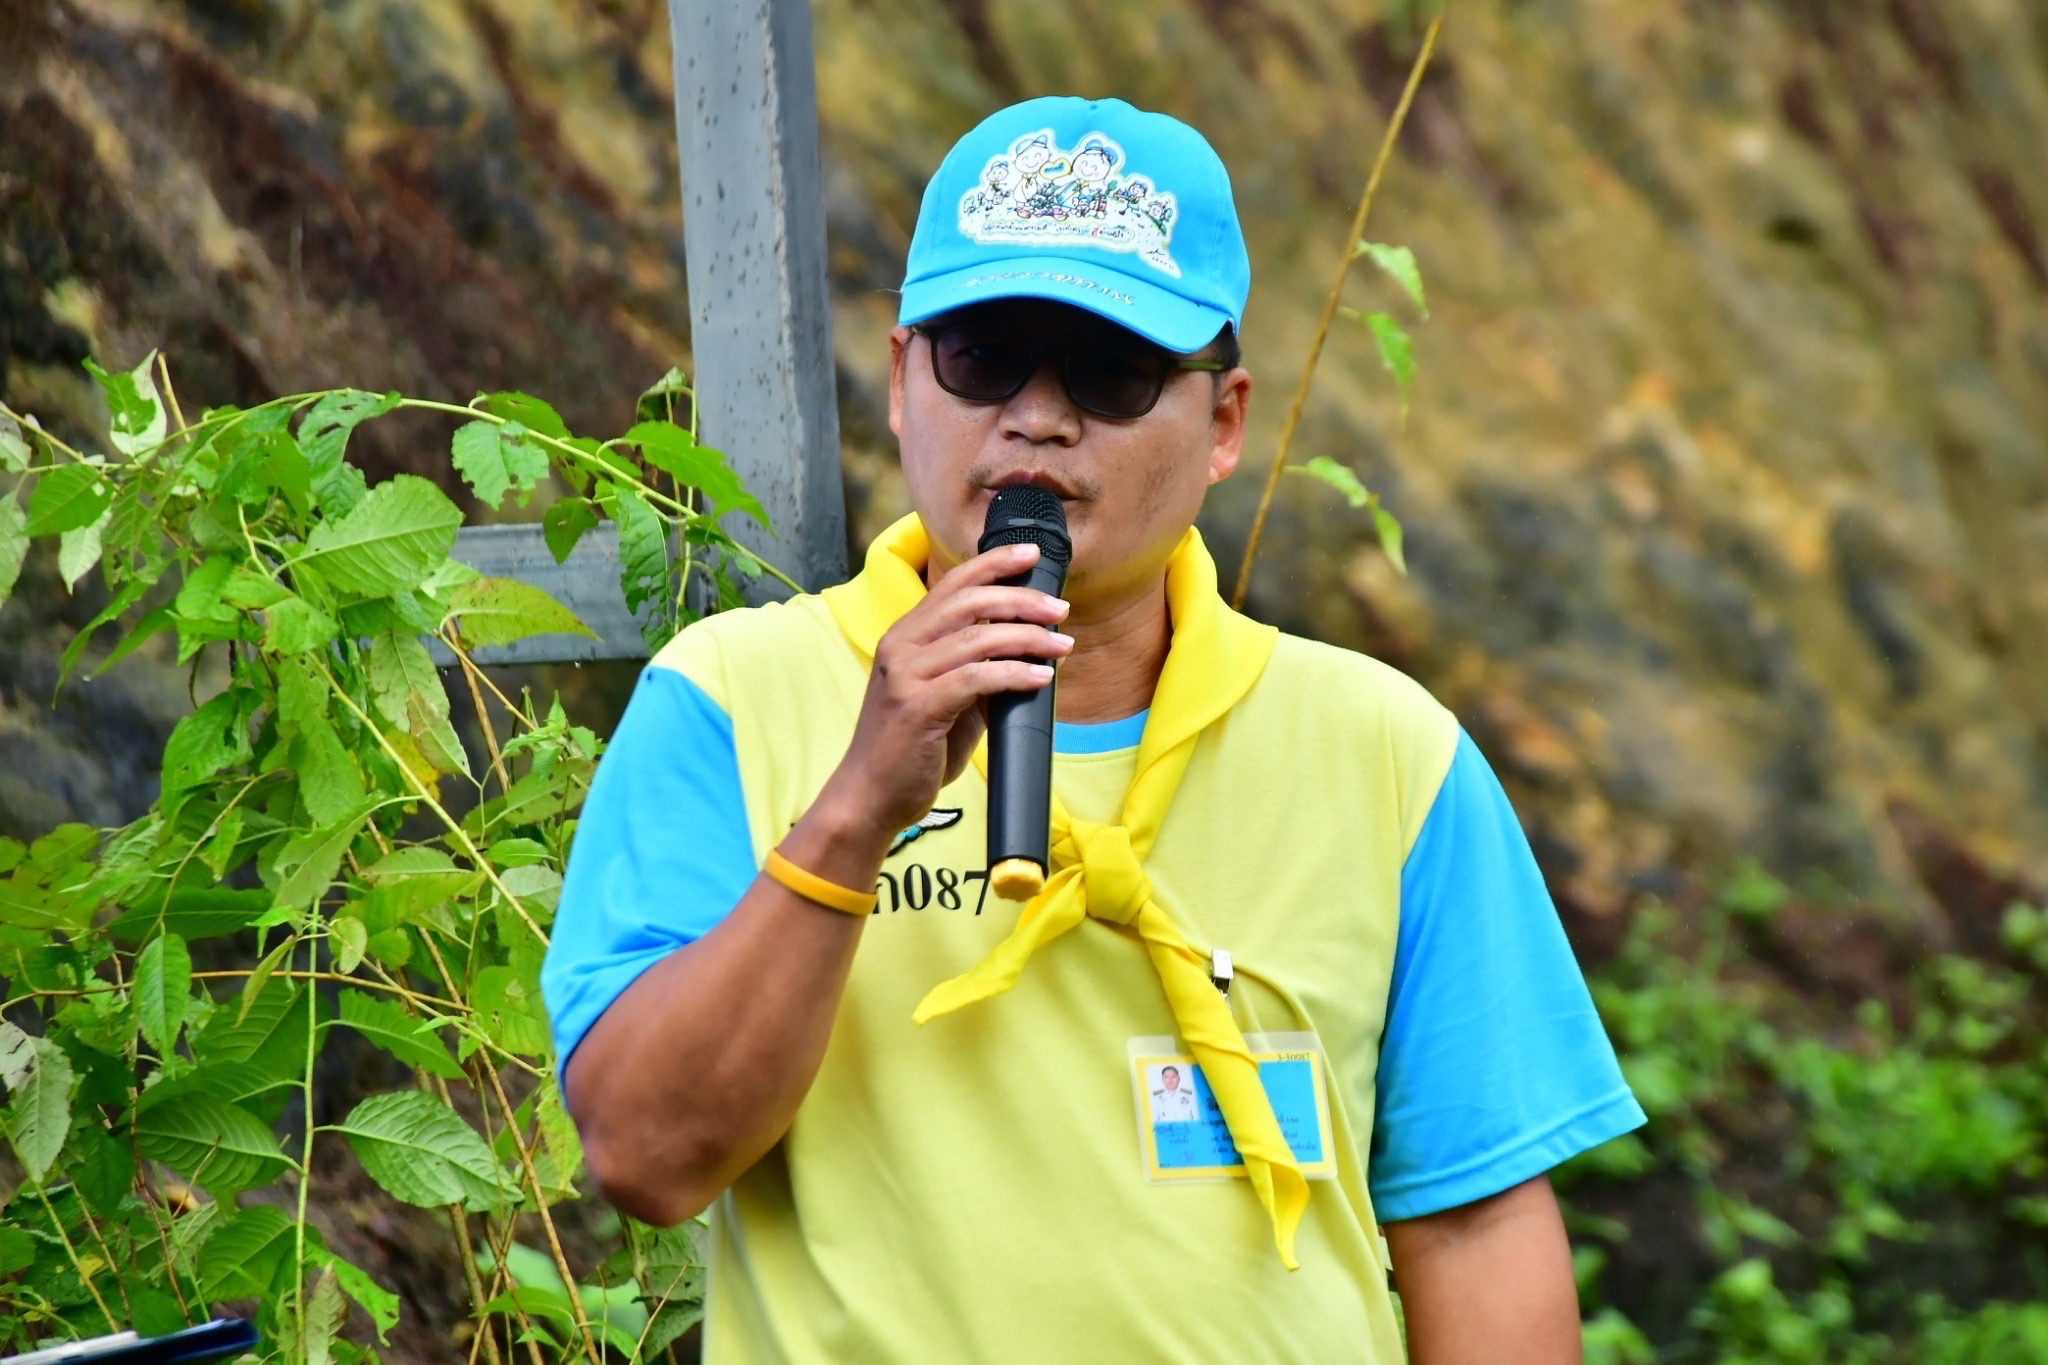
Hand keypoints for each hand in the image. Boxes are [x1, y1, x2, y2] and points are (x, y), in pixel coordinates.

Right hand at [822, 542, 1071, 842]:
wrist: (870, 796)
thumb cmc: (910, 750)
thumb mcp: (947, 699)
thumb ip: (977, 671)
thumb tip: (1030, 652)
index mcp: (903, 637)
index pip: (952, 585)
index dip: (993, 563)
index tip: (1031, 555)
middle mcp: (900, 647)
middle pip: (969, 603)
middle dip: (1022, 599)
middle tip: (1059, 610)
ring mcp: (905, 675)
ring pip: (979, 638)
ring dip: (1029, 638)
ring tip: (1062, 645)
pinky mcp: (917, 706)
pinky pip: (977, 678)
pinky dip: (1015, 673)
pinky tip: (1042, 677)